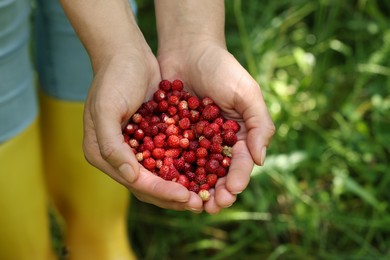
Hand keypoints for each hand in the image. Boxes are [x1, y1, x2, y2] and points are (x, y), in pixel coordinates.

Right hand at [83, 50, 203, 211]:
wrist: (126, 54)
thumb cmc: (113, 78)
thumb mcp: (106, 109)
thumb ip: (112, 145)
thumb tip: (130, 177)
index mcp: (102, 154)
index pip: (135, 181)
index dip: (161, 191)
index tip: (185, 197)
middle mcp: (118, 156)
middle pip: (148, 185)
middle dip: (174, 196)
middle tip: (200, 204)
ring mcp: (135, 148)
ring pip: (161, 175)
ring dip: (182, 186)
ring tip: (204, 194)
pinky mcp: (151, 138)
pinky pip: (169, 157)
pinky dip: (184, 166)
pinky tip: (203, 172)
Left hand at [158, 42, 274, 213]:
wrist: (188, 48)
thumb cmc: (222, 68)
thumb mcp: (246, 92)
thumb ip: (259, 124)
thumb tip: (261, 159)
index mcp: (238, 135)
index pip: (241, 163)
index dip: (237, 178)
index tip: (231, 191)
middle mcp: (217, 142)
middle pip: (217, 173)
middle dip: (216, 192)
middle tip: (210, 207)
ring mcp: (194, 140)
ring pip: (195, 171)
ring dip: (193, 189)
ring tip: (190, 203)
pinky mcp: (172, 135)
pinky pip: (172, 156)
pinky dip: (171, 171)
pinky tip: (167, 183)